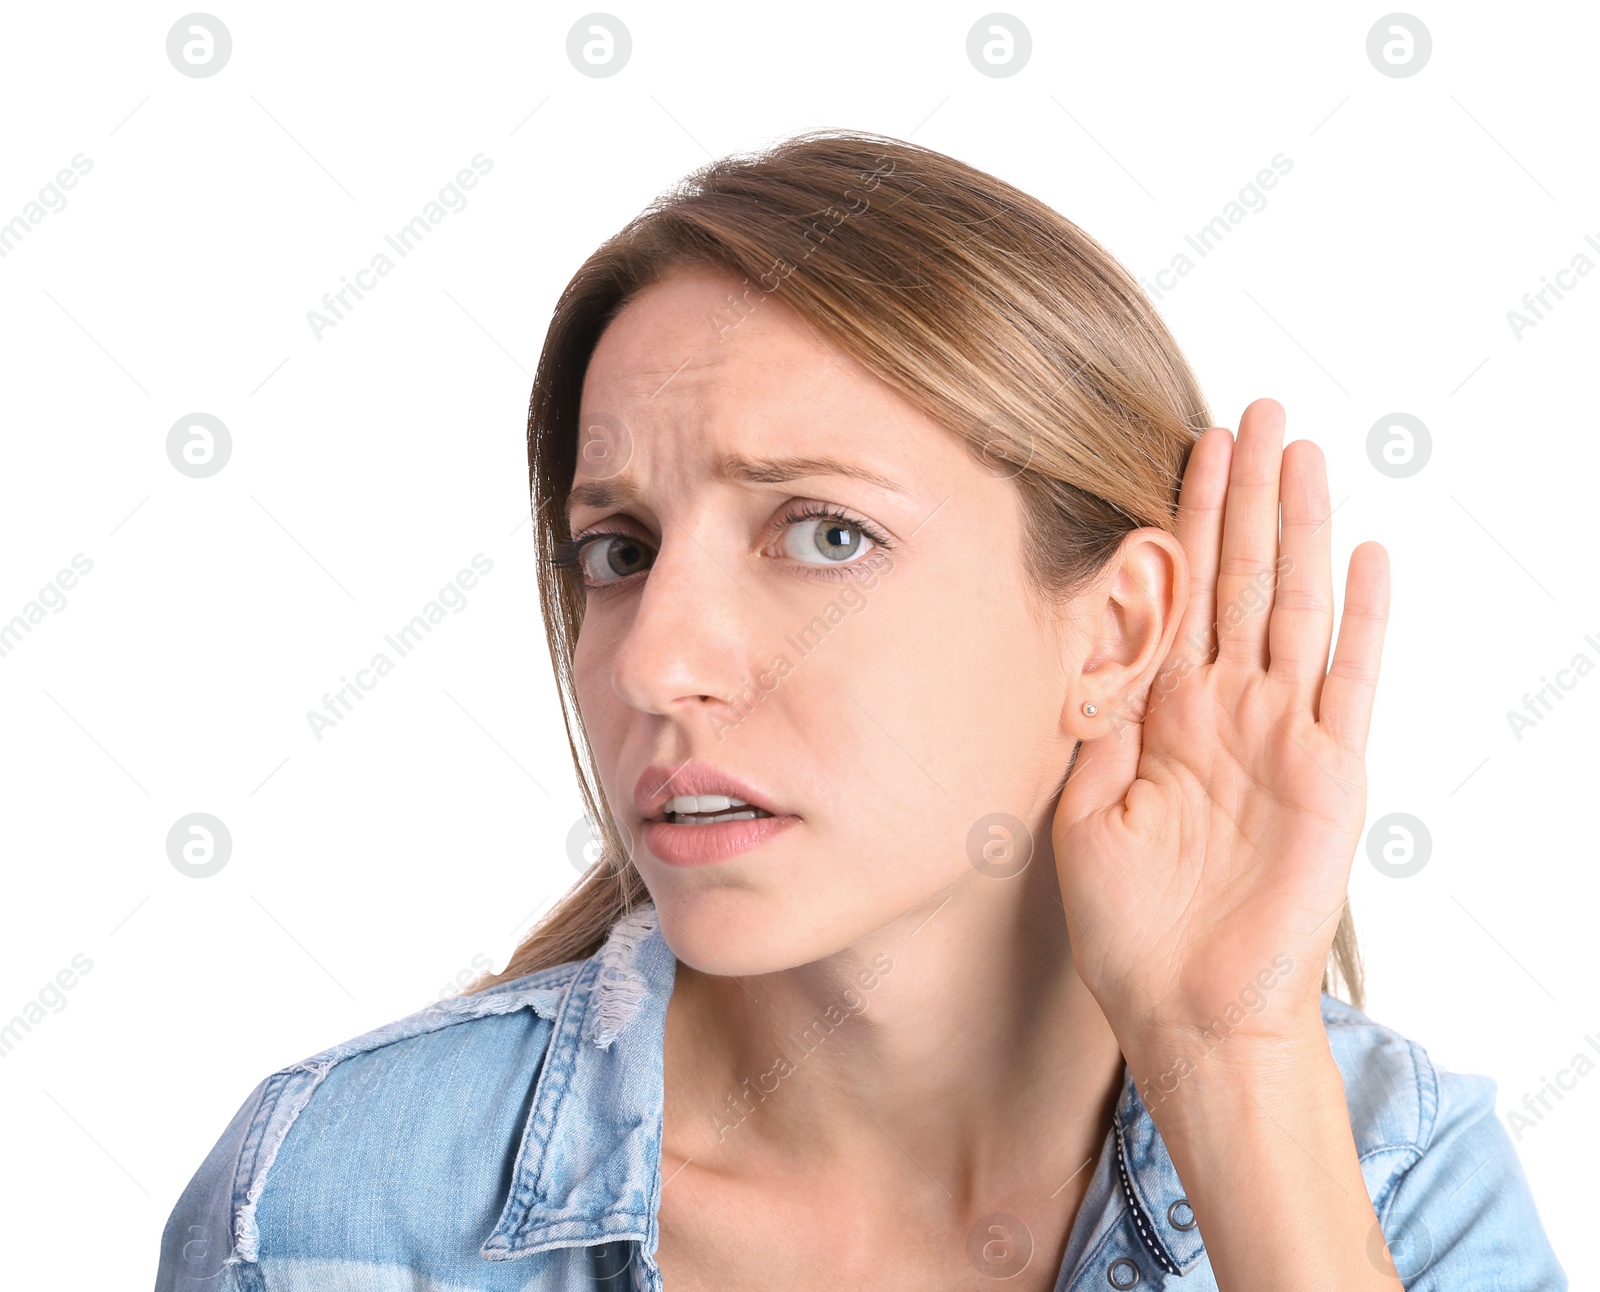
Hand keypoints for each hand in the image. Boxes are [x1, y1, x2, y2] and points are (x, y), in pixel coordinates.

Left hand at [1051, 398, 1389, 1058]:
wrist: (1186, 1008)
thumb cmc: (1129, 924)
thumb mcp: (1085, 807)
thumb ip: (1093, 721)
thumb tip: (1083, 638)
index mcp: (1165, 714)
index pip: (1179, 594)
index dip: (1184, 521)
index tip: (1185, 447)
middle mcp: (1227, 709)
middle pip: (1240, 579)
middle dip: (1244, 496)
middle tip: (1252, 412)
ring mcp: (1283, 734)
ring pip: (1295, 607)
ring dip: (1299, 529)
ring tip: (1303, 451)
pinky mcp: (1331, 773)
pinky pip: (1350, 681)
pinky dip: (1362, 619)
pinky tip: (1367, 554)